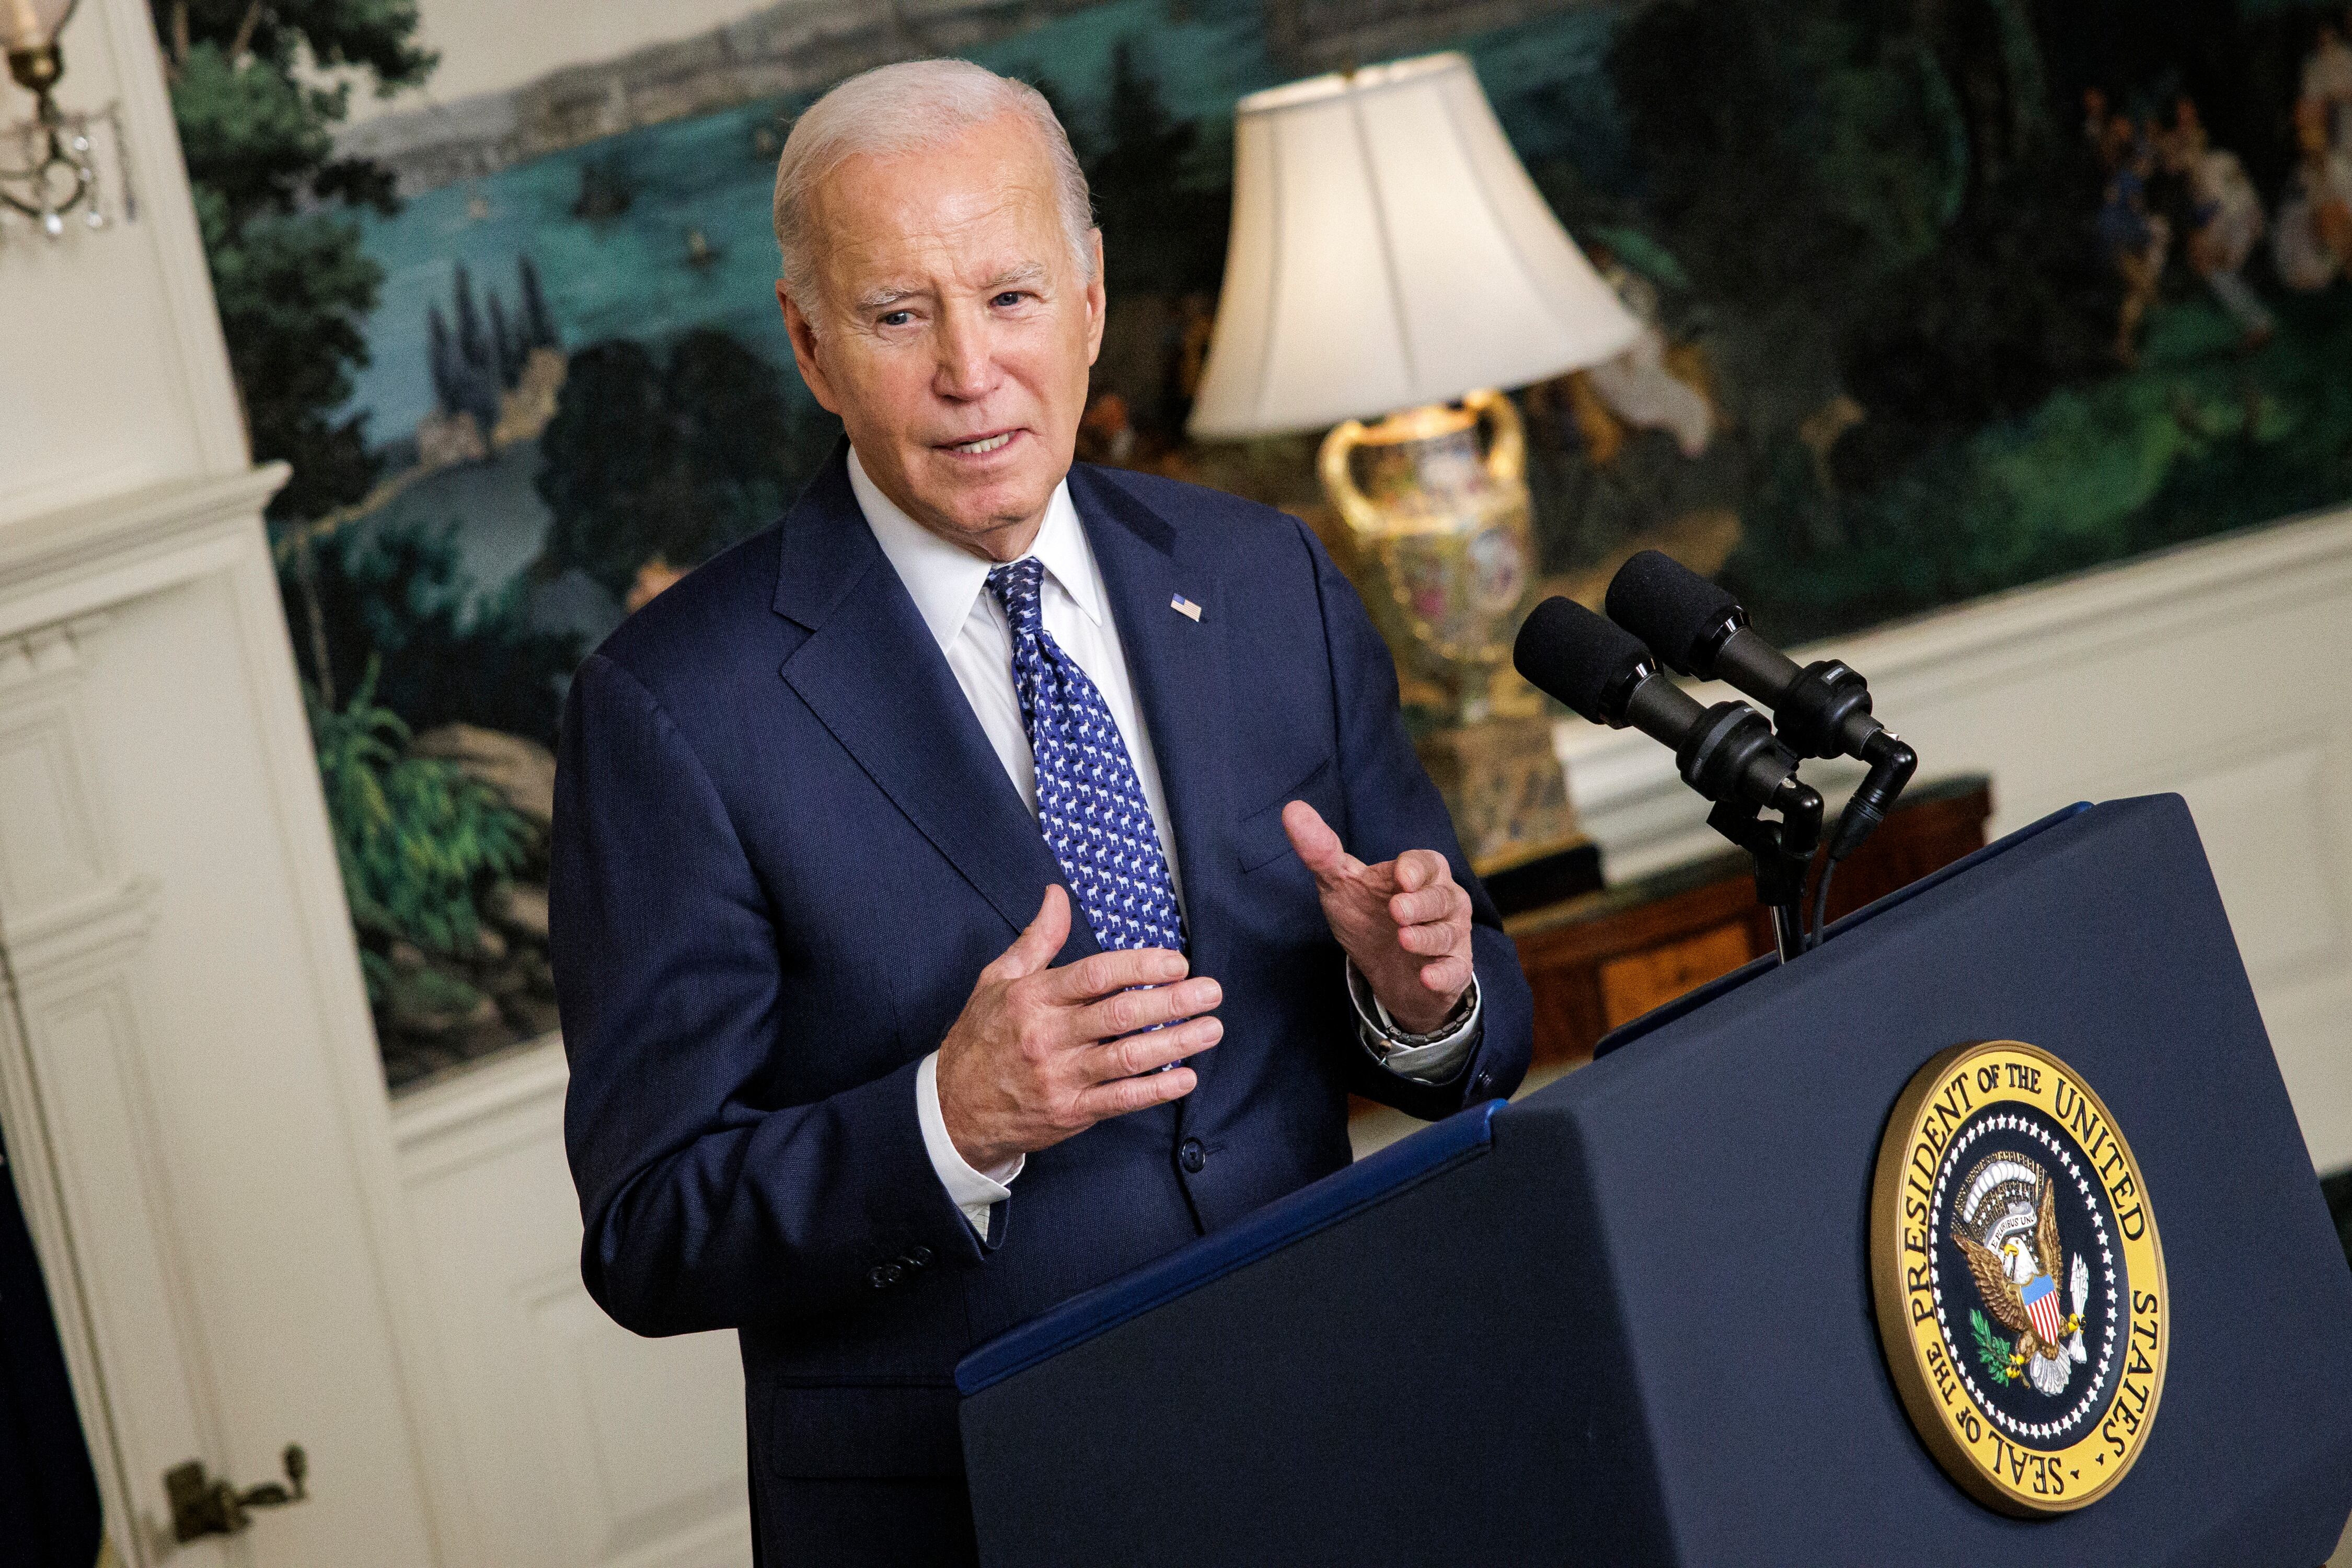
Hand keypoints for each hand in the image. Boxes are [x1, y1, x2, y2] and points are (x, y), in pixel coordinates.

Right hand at [935, 885, 1222, 1172]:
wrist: (952, 1109)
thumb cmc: (980, 1039)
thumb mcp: (997, 981)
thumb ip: (1036, 939)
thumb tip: (1056, 895)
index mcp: (1034, 998)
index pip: (1095, 975)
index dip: (1140, 967)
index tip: (1175, 963)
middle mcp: (1048, 1036)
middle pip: (1120, 1015)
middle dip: (1172, 1002)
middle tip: (1210, 991)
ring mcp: (1061, 1077)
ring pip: (1128, 1058)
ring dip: (1176, 1043)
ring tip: (1211, 1029)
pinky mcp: (1070, 1112)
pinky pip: (1120, 1100)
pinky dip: (1156, 1090)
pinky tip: (1186, 1077)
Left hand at [1282, 801, 1472, 1033]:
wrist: (1386, 969)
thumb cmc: (1367, 913)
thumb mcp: (1340, 882)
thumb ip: (1321, 850)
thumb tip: (1292, 809)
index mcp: (1421, 872)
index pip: (1426, 863)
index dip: (1416, 869)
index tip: (1401, 875)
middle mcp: (1443, 900)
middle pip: (1441, 897)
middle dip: (1421, 903)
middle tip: (1397, 909)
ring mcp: (1451, 935)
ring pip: (1448, 933)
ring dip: (1427, 937)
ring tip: (1404, 939)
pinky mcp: (1453, 969)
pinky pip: (1455, 971)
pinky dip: (1443, 974)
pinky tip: (1428, 977)